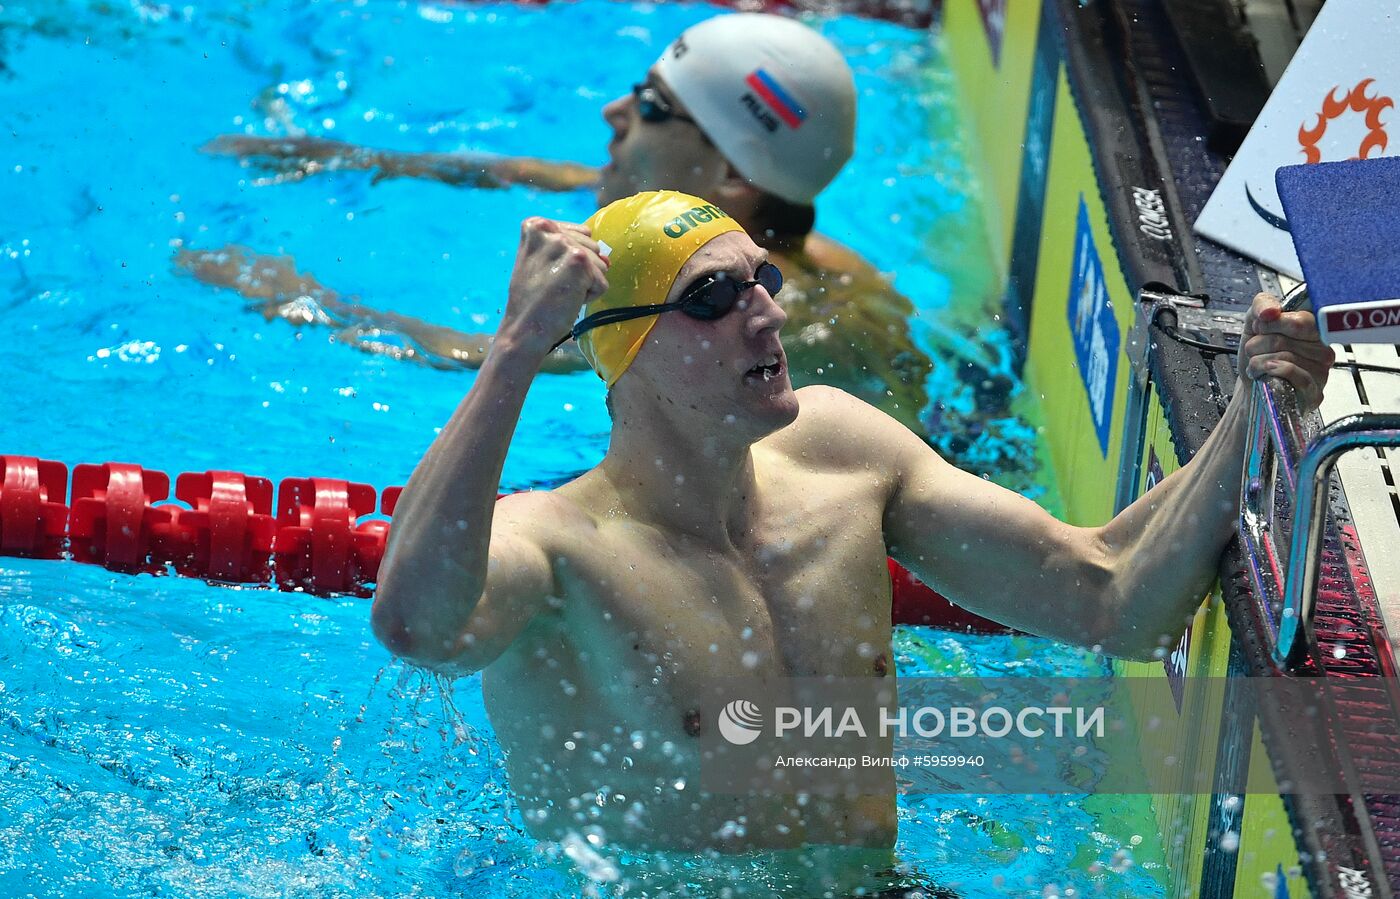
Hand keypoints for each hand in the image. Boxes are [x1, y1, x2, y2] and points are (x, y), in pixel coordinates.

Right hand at [500, 217, 608, 354]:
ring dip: (585, 284)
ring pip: (600, 264)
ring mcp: (564, 243)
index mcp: (536, 225)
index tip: (547, 274)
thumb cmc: (533, 300)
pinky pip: (602, 282)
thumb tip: (607, 258)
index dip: (569, 261)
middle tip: (553, 286)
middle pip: (592, 247)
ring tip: (559, 292)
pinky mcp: (579, 262)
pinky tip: (566, 300)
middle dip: (580, 271)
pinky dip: (590, 296)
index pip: (580, 235)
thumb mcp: (543, 262)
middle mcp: (548, 228)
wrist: (524, 329)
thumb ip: (572, 250)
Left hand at [1238, 292, 1334, 409]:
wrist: (1252, 389)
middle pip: (1285, 340)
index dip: (1272, 324)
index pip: (1301, 320)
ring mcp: (1321, 373)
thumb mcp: (1254, 324)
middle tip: (1255, 350)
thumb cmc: (1259, 356)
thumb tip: (1271, 310)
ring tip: (1258, 365)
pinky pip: (1291, 375)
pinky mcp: (1314, 393)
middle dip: (1258, 344)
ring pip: (1283, 358)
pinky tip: (1263, 375)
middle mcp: (1323, 350)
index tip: (1260, 328)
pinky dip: (1267, 372)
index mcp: (1314, 331)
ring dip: (1257, 361)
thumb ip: (1262, 305)